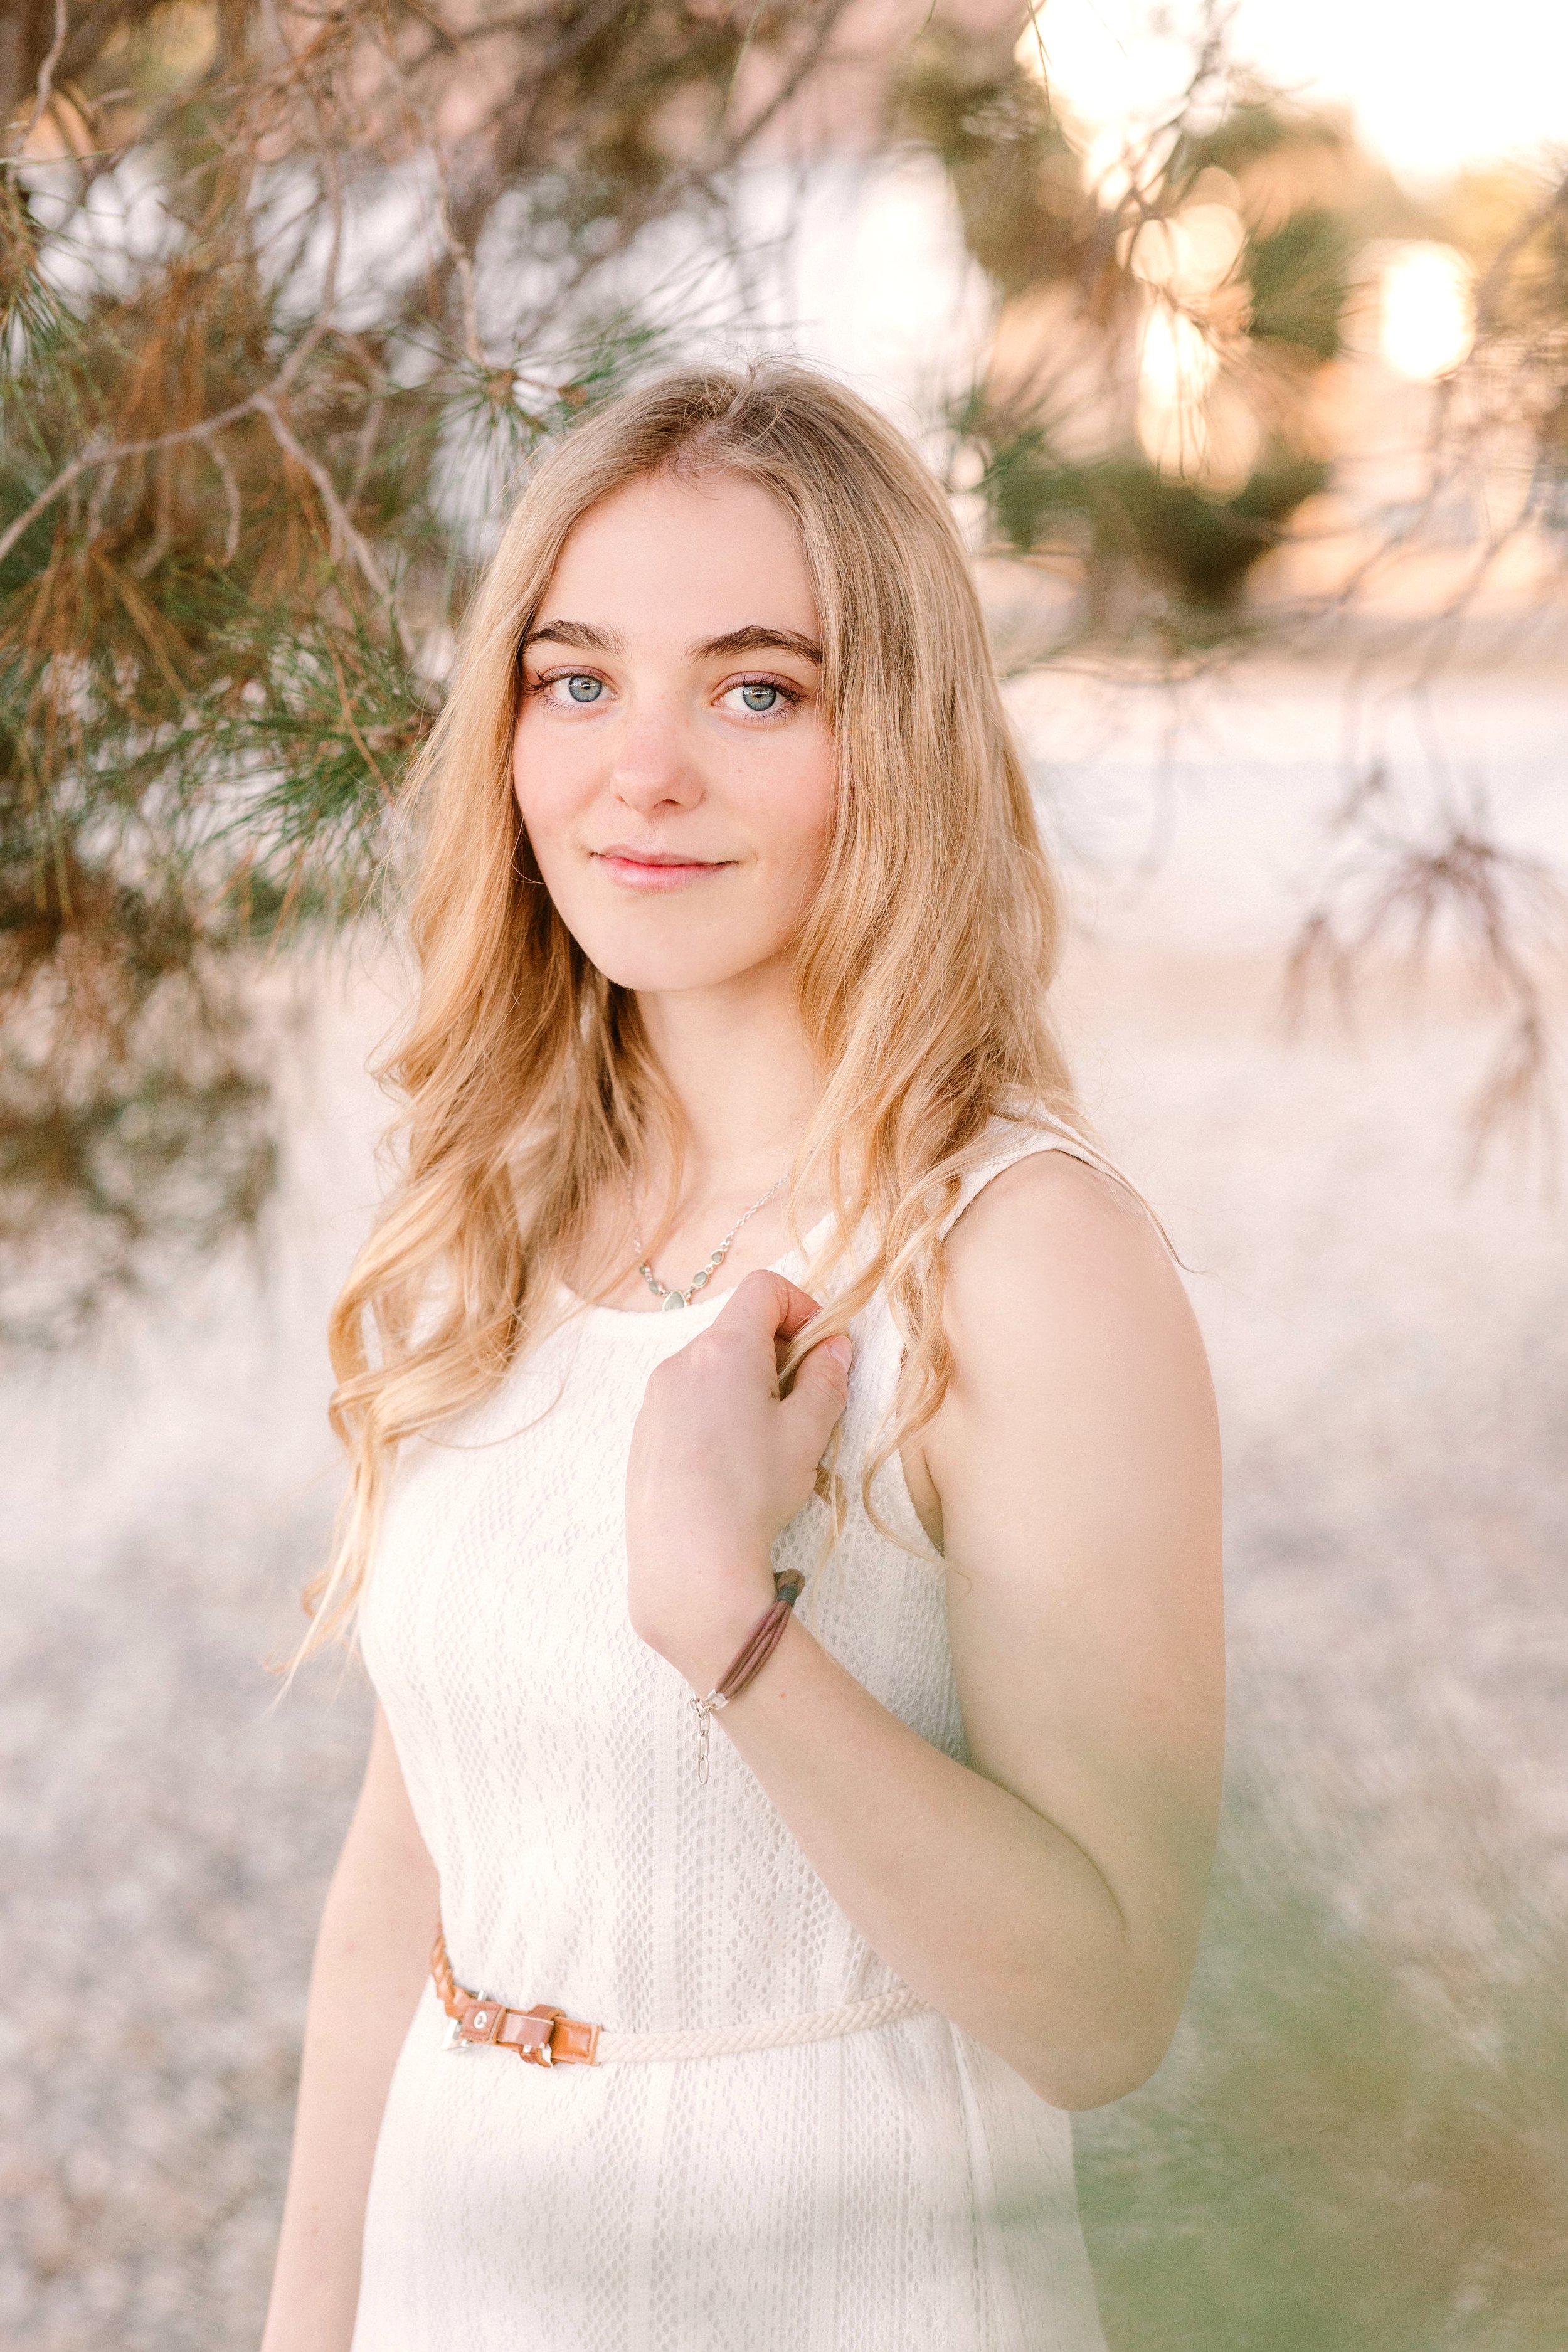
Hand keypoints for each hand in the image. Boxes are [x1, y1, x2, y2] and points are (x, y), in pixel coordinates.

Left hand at [625, 1270, 852, 1689]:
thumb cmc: (751, 1493)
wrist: (686, 1562)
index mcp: (723, 1350)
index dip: (801, 1305)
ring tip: (768, 1441)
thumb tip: (834, 1348)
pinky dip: (716, 1411)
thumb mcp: (807, 1434)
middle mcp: (681, 1363)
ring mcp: (655, 1398)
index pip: (763, 1288)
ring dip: (746, 1384)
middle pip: (736, 1329)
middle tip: (803, 1401)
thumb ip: (825, 1380)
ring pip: (711, 1368)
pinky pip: (687, 1401)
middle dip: (777, 1351)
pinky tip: (731, 1464)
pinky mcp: (644, 1433)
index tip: (820, 1346)